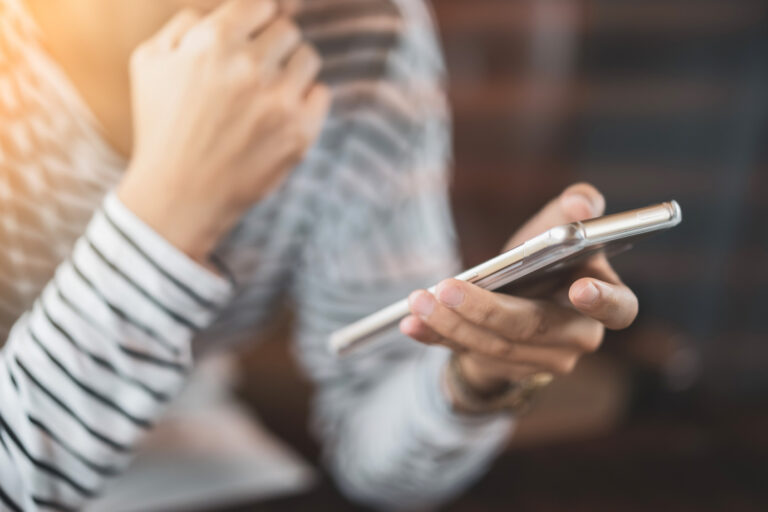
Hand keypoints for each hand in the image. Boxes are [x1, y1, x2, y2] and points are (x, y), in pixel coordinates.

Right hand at [118, 0, 328, 263]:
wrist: (179, 195)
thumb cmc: (162, 127)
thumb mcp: (148, 63)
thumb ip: (184, 25)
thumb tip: (220, 12)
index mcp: (213, 42)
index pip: (261, 4)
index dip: (257, 19)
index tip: (254, 35)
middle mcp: (249, 66)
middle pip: (287, 30)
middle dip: (273, 46)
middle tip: (257, 71)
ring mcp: (278, 100)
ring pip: (308, 58)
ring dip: (293, 70)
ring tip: (270, 93)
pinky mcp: (299, 132)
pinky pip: (321, 94)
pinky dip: (306, 101)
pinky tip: (282, 115)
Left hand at [400, 183, 638, 406]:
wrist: (516, 300)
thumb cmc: (542, 261)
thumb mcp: (552, 233)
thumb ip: (570, 212)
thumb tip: (581, 202)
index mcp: (602, 299)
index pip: (620, 308)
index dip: (604, 301)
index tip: (580, 288)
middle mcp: (578, 336)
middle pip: (534, 328)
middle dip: (487, 309)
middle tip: (445, 287)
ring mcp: (543, 360)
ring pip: (497, 346)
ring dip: (452, 323)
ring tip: (418, 299)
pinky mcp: (507, 369)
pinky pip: (469, 355)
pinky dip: (437, 337)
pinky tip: (411, 324)